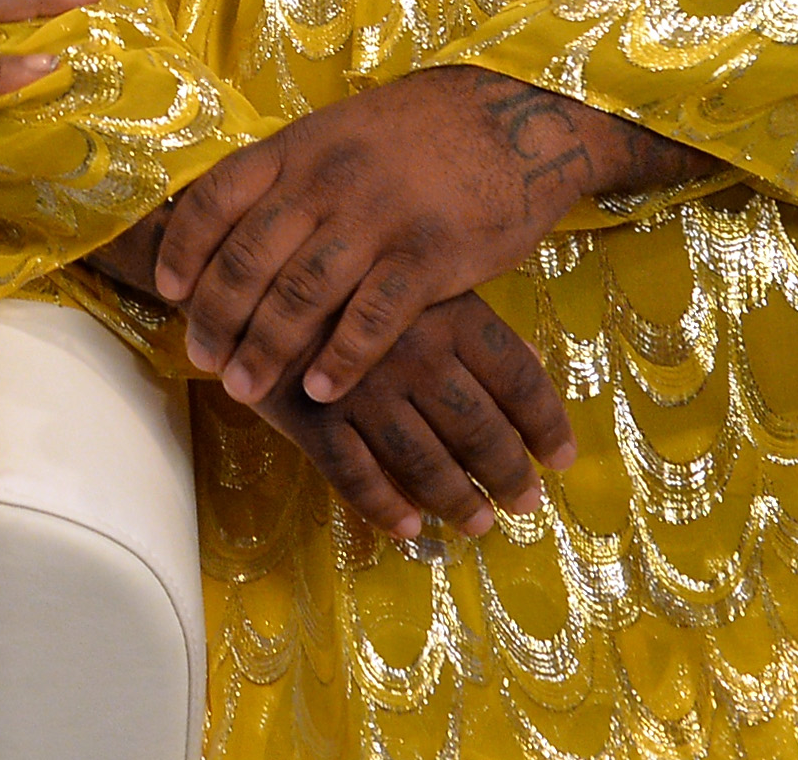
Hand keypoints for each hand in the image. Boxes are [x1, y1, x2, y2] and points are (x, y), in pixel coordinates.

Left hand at [153, 64, 715, 408]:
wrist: (509, 115)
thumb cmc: (414, 134)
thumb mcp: (335, 134)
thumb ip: (285, 176)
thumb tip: (225, 222)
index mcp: (294, 148)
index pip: (215, 200)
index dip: (184, 250)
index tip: (170, 294)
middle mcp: (324, 181)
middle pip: (248, 257)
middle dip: (216, 316)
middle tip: (201, 360)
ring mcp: (376, 217)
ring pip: (300, 293)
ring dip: (265, 347)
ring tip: (242, 389)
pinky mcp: (430, 254)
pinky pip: (372, 315)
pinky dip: (341, 357)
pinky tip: (320, 389)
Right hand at [232, 292, 573, 541]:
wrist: (237, 271)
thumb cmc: (335, 276)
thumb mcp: (405, 277)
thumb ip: (462, 315)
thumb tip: (528, 354)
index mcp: (442, 310)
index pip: (516, 375)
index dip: (546, 423)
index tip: (561, 458)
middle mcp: (409, 351)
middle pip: (478, 428)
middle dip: (507, 473)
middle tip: (524, 503)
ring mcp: (358, 388)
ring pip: (423, 461)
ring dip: (456, 500)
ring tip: (478, 523)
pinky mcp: (309, 418)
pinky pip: (356, 477)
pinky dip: (386, 508)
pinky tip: (409, 527)